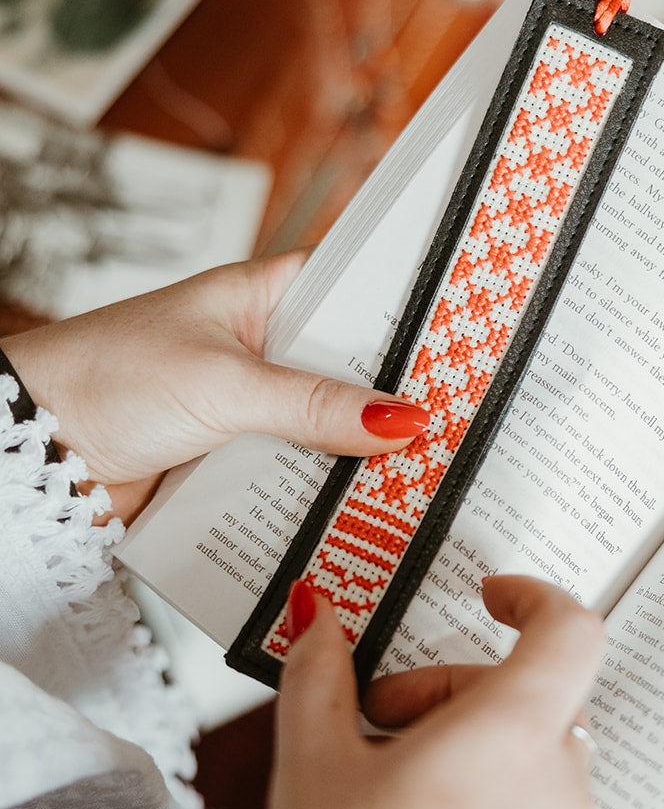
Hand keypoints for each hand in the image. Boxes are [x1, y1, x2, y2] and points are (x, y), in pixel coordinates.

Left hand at [2, 253, 430, 521]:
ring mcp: (253, 412)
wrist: (34, 449)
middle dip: (400, 405)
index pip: (358, 292)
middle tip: (469, 427)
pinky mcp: (236, 466)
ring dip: (364, 462)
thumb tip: (403, 421)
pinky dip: (324, 499)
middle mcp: (266, 352)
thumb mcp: (224, 384)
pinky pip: (297, 481)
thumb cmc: (109, 378)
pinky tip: (370, 516)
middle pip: (355, 376)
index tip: (475, 341)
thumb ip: (314, 406)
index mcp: (265, 299)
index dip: (414, 315)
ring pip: (331, 436)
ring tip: (435, 480)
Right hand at [259, 575, 604, 808]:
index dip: (531, 595)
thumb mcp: (309, 763)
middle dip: (448, 687)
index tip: (486, 595)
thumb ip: (319, 675)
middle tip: (373, 721)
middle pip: (526, 688)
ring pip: (524, 746)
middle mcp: (554, 780)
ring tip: (381, 783)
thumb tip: (320, 624)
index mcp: (510, 735)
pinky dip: (479, 786)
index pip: (569, 628)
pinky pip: (526, 800)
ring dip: (461, 738)